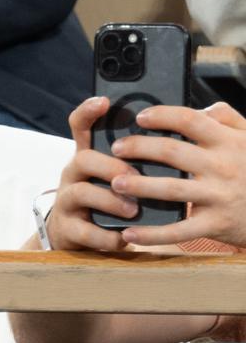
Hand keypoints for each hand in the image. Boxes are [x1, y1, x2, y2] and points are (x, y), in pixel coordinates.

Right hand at [45, 96, 139, 250]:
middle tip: (133, 176)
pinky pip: (85, 230)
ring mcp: (67, 201)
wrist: (76, 234)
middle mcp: (73, 175)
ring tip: (133, 210)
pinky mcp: (67, 228)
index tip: (104, 102)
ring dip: (110, 200)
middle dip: (110, 166)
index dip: (88, 112)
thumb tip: (175, 139)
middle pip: (82, 158)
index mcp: (88, 157)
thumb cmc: (108, 199)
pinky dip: (107, 235)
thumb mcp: (115, 175)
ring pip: (80, 192)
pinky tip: (124, 237)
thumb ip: (136, 158)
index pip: (80, 126)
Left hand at [109, 102, 245, 247]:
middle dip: (138, 148)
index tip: (140, 117)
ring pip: (170, 189)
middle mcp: (222, 166)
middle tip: (116, 149)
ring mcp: (218, 196)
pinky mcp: (216, 224)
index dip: (162, 116)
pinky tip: (129, 233)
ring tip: (115, 183)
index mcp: (228, 142)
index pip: (190, 120)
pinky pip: (179, 230)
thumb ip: (228, 119)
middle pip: (171, 152)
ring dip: (138, 186)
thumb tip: (202, 108)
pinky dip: (152, 234)